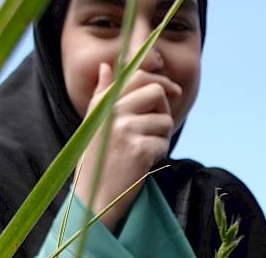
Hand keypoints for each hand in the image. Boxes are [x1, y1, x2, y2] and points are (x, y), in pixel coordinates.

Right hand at [72, 63, 180, 230]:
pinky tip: (143, 163)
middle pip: (157, 91)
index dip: (161, 81)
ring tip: (144, 149)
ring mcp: (125, 130)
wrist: (93, 198)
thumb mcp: (94, 123)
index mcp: (103, 103)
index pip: (138, 76)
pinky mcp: (138, 149)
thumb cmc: (96, 159)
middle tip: (157, 126)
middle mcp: (112, 112)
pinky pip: (164, 142)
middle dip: (164, 108)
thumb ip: (103, 93)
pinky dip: (159, 154)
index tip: (173, 91)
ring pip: (164, 120)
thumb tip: (106, 66)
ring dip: (161, 136)